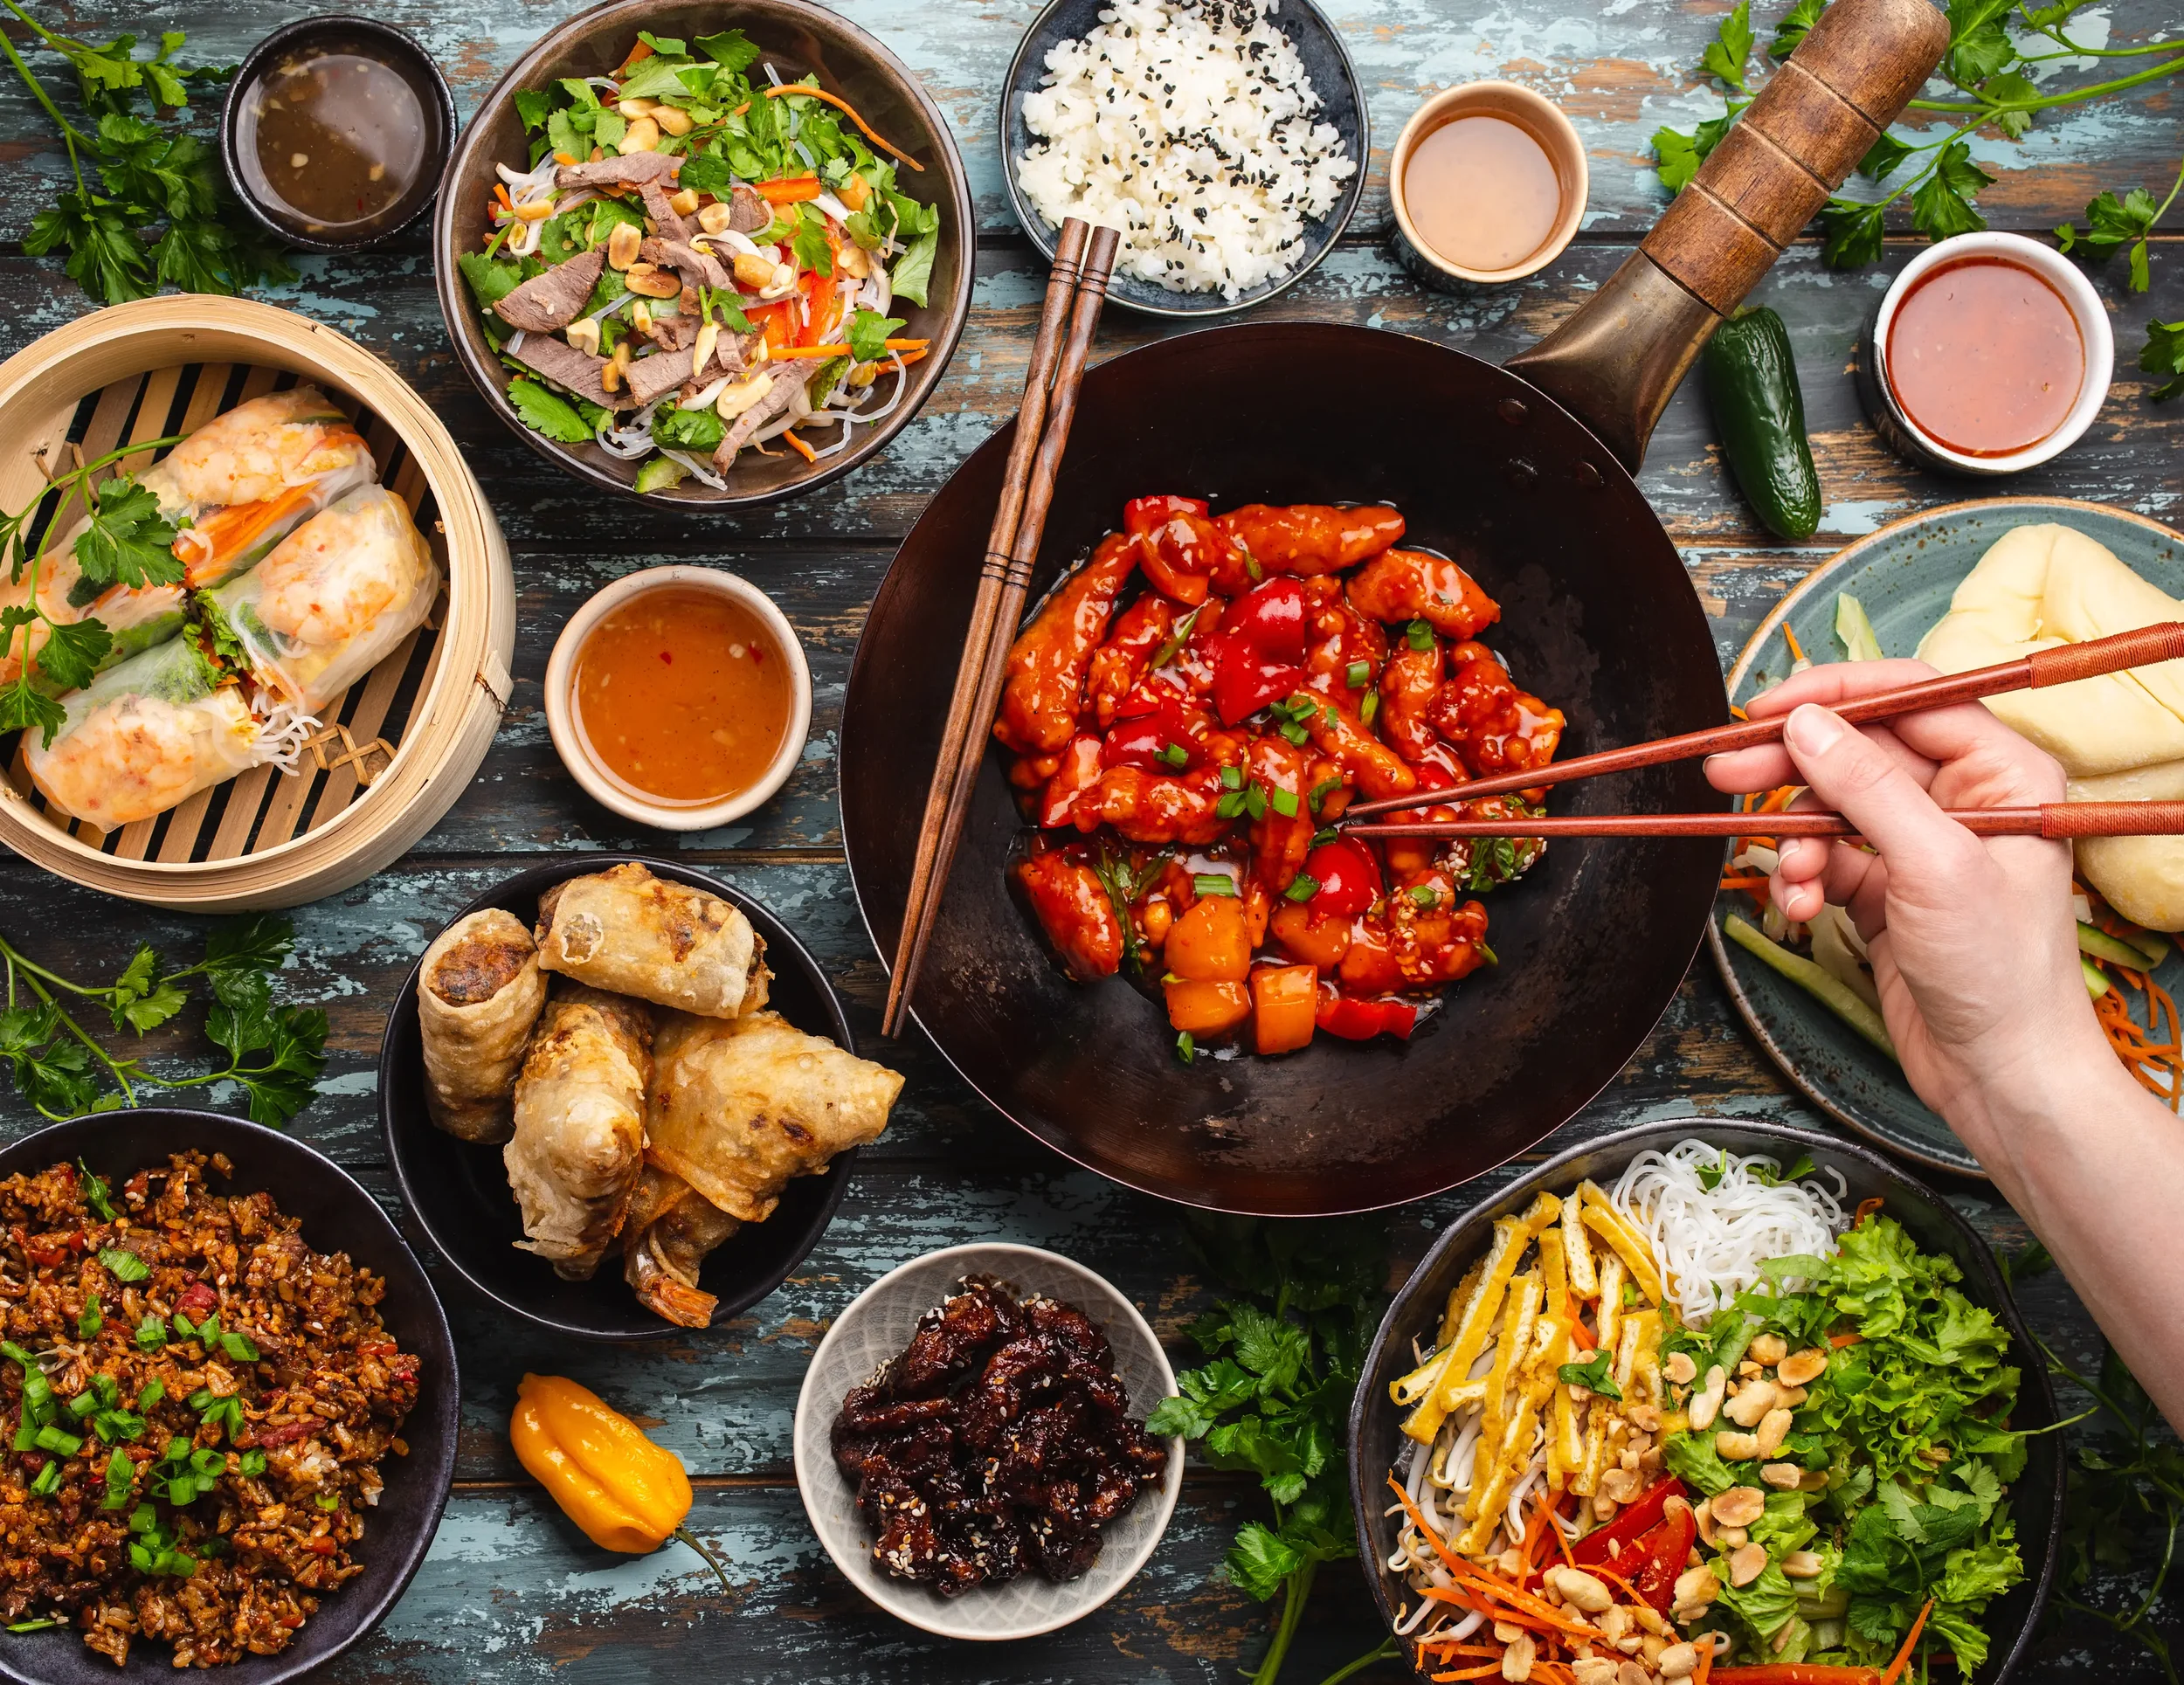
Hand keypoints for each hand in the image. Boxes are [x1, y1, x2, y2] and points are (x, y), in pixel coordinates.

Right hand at [1705, 659, 2105, 1147]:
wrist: (2001, 1074)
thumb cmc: (2002, 974)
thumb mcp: (1935, 866)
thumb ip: (1867, 787)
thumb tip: (1806, 725)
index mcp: (2001, 774)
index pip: (1910, 700)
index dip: (1835, 696)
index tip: (1768, 709)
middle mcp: (1963, 800)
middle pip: (1857, 752)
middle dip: (1792, 769)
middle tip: (1725, 773)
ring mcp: (1920, 845)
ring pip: (1829, 809)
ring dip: (1795, 842)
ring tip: (1790, 879)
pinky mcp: (1885, 890)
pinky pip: (1823, 860)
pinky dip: (1802, 881)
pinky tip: (1800, 908)